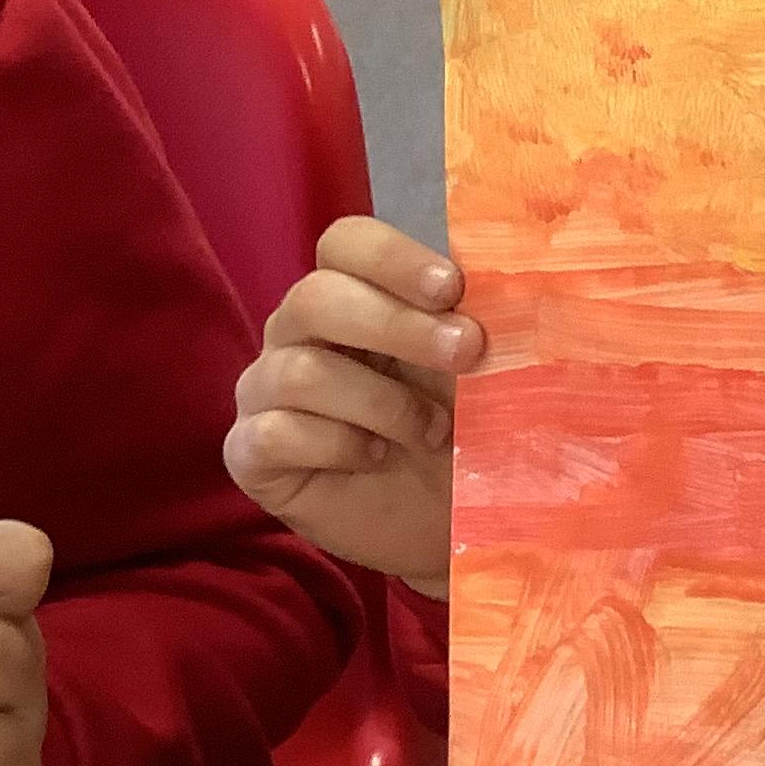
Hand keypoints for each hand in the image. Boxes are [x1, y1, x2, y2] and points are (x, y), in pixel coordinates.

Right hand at [224, 216, 480, 595]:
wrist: (447, 522)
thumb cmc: (463, 432)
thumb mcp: (484, 371)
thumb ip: (483, 321)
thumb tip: (514, 280)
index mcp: (355, 295)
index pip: (345, 244)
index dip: (393, 259)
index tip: (453, 289)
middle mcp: (299, 333)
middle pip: (315, 298)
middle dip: (398, 325)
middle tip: (465, 353)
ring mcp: (266, 392)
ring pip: (299, 370)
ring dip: (383, 402)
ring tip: (433, 431)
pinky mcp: (250, 452)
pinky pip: (275, 433)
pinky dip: (338, 445)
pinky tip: (376, 458)